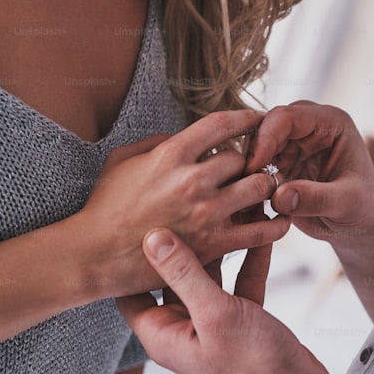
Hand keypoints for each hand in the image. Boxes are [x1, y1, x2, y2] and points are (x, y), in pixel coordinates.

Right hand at [74, 110, 291, 295]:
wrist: (95, 255)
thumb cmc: (104, 207)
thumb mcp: (121, 160)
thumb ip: (155, 142)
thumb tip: (180, 135)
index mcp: (172, 155)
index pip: (222, 124)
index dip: (246, 118)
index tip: (258, 119)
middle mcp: (193, 180)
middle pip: (244, 157)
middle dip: (250, 160)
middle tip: (255, 167)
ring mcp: (206, 213)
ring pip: (260, 188)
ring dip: (265, 187)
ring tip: (266, 190)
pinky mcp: (214, 244)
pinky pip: (261, 231)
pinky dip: (275, 224)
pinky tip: (278, 220)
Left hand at [117, 228, 326, 373]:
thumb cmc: (252, 366)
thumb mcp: (214, 314)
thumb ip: (184, 273)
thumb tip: (152, 236)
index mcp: (162, 334)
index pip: (130, 290)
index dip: (131, 258)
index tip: (138, 221)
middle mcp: (182, 327)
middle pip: (172, 276)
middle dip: (181, 241)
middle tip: (185, 201)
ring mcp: (212, 323)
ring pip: (209, 275)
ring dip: (219, 245)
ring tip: (226, 208)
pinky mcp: (241, 320)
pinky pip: (239, 282)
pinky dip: (247, 259)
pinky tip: (258, 229)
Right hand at [245, 101, 373, 243]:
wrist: (362, 225)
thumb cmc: (365, 208)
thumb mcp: (347, 204)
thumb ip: (317, 198)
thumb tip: (279, 197)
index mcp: (331, 123)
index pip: (288, 117)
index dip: (266, 138)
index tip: (253, 168)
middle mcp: (308, 127)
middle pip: (264, 127)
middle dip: (252, 155)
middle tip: (244, 185)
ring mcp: (293, 143)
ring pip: (255, 147)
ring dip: (247, 171)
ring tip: (249, 199)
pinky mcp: (281, 163)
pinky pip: (254, 167)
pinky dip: (249, 183)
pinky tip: (250, 204)